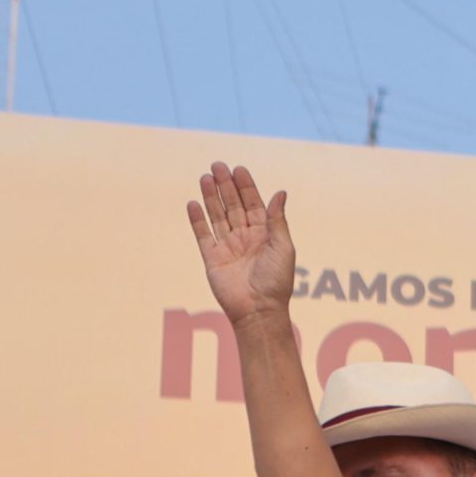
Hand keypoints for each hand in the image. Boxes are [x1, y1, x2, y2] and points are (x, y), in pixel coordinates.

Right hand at [186, 162, 295, 322]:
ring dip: (211, 197)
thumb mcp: (282, 248)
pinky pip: (203, 235)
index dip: (246, 187)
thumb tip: (280, 193)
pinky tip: (193, 203)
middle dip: (226, 186)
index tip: (239, 169)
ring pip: (217, 216)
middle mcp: (245, 238)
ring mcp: (228, 248)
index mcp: (265, 235)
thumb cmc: (276, 282)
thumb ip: (277, 221)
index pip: (254, 205)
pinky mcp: (212, 258)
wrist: (258, 310)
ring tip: (205, 177)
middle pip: (233, 206)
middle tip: (217, 165)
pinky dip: (197, 219)